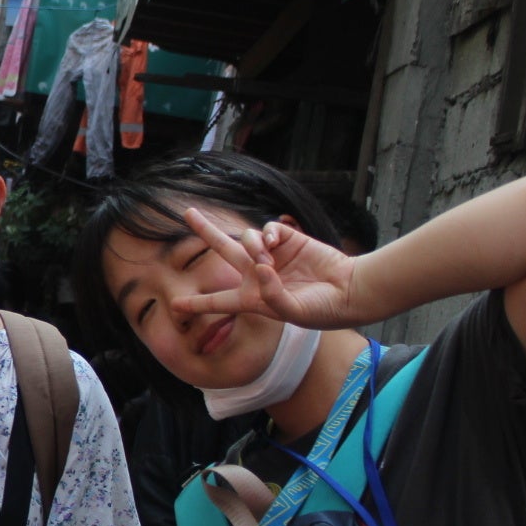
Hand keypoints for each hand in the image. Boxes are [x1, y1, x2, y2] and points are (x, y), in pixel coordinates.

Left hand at [170, 211, 361, 328]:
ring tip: (268, 261)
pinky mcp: (288, 239)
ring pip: (245, 238)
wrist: (350, 291)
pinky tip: (275, 244)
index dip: (196, 303)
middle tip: (187, 213)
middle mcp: (257, 274)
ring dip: (251, 246)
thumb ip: (271, 295)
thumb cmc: (322, 309)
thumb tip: (259, 267)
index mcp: (253, 298)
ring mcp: (272, 255)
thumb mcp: (293, 312)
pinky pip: (267, 229)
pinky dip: (267, 234)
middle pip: (222, 249)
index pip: (218, 301)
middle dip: (205, 230)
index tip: (174, 305)